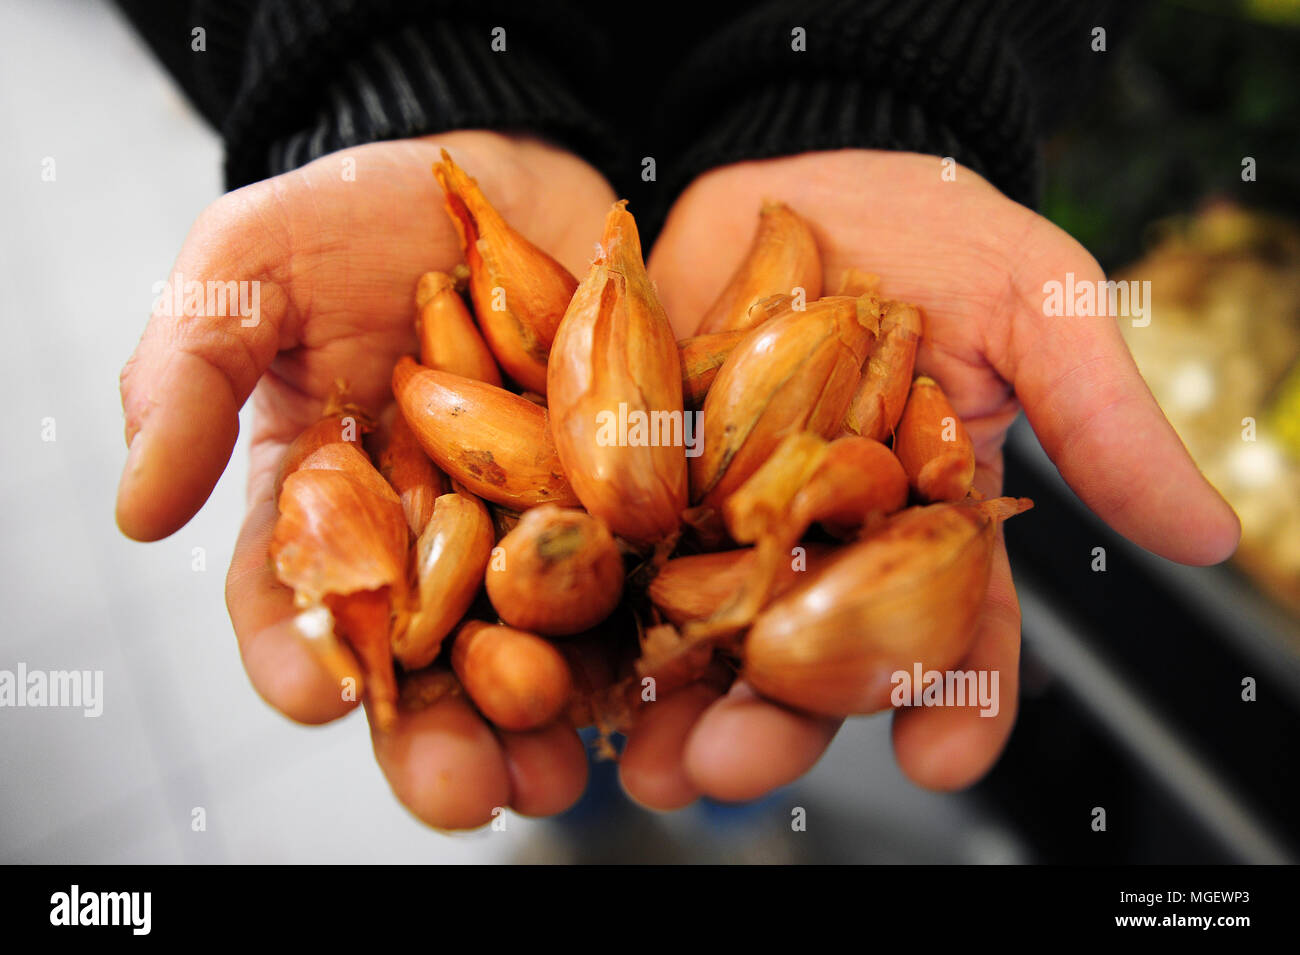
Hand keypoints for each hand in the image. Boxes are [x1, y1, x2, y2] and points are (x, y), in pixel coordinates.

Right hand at [116, 132, 615, 829]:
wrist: (508, 172)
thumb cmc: (363, 212)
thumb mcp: (255, 263)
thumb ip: (192, 370)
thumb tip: (137, 509)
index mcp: (324, 500)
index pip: (292, 599)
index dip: (296, 654)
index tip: (316, 693)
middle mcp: (422, 538)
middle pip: (416, 661)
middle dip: (429, 736)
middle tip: (454, 793)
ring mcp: (520, 530)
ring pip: (521, 653)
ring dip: (534, 726)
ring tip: (553, 779)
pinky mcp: (613, 509)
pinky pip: (624, 590)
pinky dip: (632, 647)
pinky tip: (647, 698)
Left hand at [620, 150, 1240, 806]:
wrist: (801, 170)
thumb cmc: (934, 229)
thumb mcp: (1031, 300)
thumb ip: (1096, 412)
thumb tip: (1205, 534)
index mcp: (930, 519)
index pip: (959, 628)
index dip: (961, 700)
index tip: (943, 760)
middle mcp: (826, 537)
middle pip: (813, 649)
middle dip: (783, 719)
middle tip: (744, 764)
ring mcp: (727, 513)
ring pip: (707, 626)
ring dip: (679, 701)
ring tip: (653, 760)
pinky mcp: (642, 475)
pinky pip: (617, 547)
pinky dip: (597, 604)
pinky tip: (577, 659)